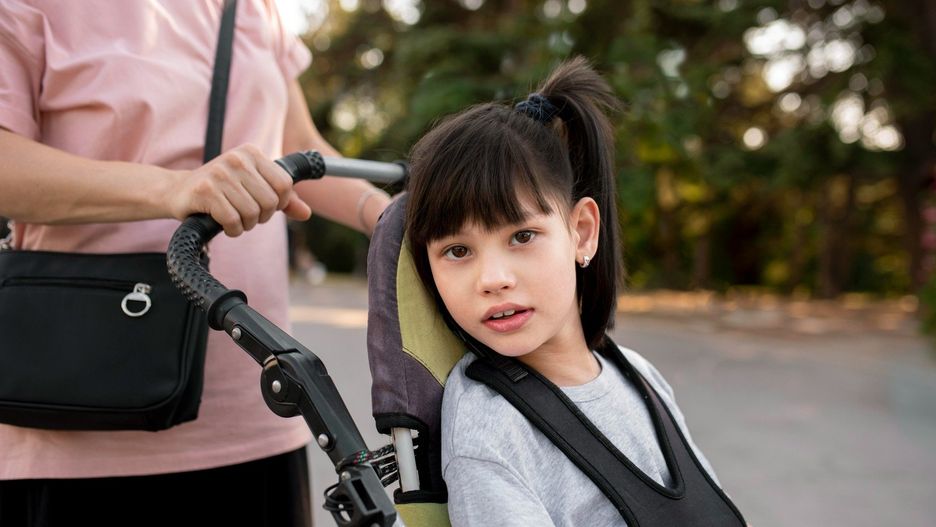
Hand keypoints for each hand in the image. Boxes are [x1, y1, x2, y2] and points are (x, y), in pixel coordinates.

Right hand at [167, 144, 311, 235]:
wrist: (178, 191)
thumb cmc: (221, 190)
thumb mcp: (253, 188)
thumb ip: (283, 199)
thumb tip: (306, 213)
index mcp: (251, 153)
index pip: (285, 184)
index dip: (280, 203)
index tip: (266, 206)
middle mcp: (237, 159)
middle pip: (271, 202)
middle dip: (262, 216)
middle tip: (247, 214)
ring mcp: (220, 174)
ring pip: (252, 213)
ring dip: (245, 225)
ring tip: (234, 217)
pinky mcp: (205, 191)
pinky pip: (233, 221)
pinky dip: (232, 229)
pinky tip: (223, 223)